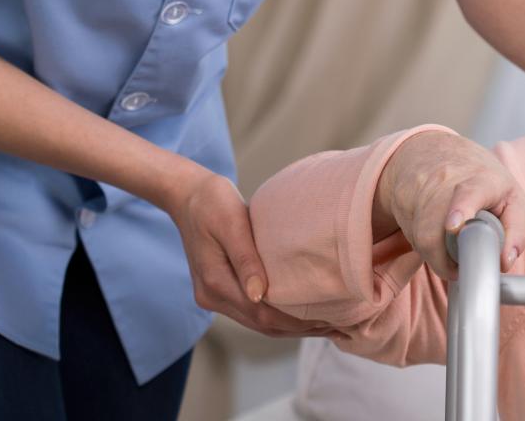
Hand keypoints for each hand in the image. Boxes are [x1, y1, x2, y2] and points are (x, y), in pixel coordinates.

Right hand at [168, 170, 336, 337]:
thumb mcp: (232, 223)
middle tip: (336, 326)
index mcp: (214, 281)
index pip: (261, 313)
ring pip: (256, 322)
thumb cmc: (212, 202)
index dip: (294, 321)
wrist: (187, 195)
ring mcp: (213, 296)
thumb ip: (245, 259)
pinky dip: (276, 316)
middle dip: (298, 329)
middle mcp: (211, 296)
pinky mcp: (219, 290)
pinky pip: (251, 311)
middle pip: (260, 324)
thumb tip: (260, 295)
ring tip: (325, 323)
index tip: (326, 320)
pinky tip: (299, 312)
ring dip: (289, 326)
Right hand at [374, 131, 524, 281]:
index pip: (469, 193)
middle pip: (434, 229)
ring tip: (452, 253)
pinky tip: (437, 237)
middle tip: (459, 269)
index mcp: (481, 180)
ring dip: (437, 257)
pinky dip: (426, 247)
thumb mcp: (512, 198)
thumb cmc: (483, 182)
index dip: (461, 210)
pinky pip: (412, 238)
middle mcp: (445, 182)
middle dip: (443, 257)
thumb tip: (504, 262)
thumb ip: (516, 231)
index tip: (453, 226)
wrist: (437, 153)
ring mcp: (419, 191)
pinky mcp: (401, 203)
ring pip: (421, 238)